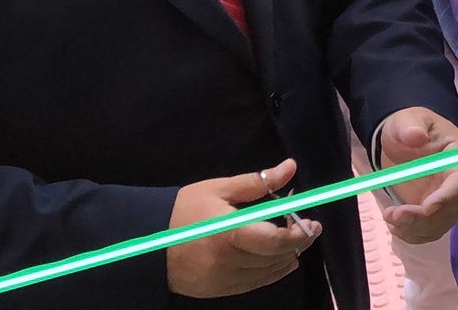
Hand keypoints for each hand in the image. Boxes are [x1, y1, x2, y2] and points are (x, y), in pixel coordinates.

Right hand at [165, 158, 321, 296]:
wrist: (144, 243)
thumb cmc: (183, 211)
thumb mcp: (218, 189)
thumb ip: (258, 182)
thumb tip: (290, 167)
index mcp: (230, 234)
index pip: (277, 241)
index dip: (300, 234)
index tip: (314, 222)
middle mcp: (228, 262)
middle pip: (276, 258)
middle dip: (298, 243)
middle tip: (308, 227)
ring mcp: (223, 280)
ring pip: (269, 273)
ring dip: (287, 257)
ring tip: (294, 239)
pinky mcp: (218, 291)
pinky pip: (254, 283)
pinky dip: (271, 271)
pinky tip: (280, 259)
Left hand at [377, 108, 457, 243]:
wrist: (403, 139)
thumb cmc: (408, 126)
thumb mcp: (407, 119)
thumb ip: (411, 126)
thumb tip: (416, 136)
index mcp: (457, 158)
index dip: (447, 196)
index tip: (427, 208)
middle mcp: (457, 183)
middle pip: (450, 209)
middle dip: (423, 218)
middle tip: (393, 214)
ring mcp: (446, 200)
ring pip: (439, 225)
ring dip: (415, 229)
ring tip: (389, 217)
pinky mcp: (433, 213)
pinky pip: (428, 231)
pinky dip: (412, 234)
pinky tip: (394, 225)